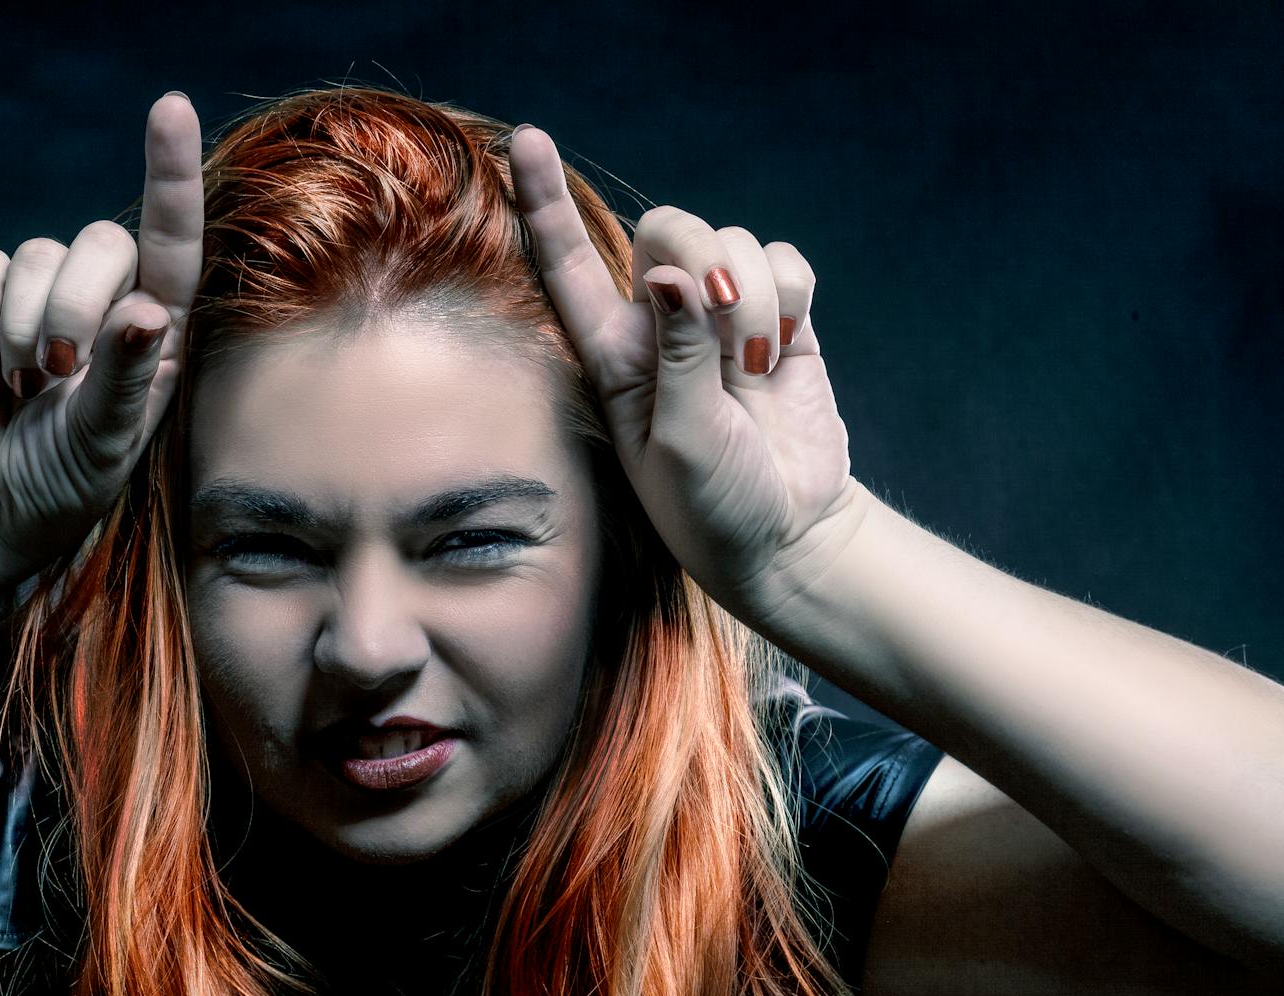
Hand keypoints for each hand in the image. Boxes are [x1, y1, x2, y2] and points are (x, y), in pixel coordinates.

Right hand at [0, 90, 202, 569]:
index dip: (170, 174)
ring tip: (24, 385)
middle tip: (57, 374)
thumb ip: (125, 377)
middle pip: (99, 239)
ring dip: (23, 328)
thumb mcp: (105, 444)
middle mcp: (106, 299)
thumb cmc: (63, 481)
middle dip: (72, 308)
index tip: (166, 108)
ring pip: (36, 253)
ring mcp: (41, 294)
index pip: (174, 240)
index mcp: (155, 329)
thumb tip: (145, 311)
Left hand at [509, 124, 868, 622]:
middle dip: (702, 258)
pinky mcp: (779, 317)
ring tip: (754, 372)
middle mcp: (660, 323)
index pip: (567, 264)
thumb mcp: (680, 442)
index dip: (545, 202)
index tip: (529, 140)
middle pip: (667, 229)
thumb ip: (678, 357)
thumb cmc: (712, 503)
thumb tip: (677, 277)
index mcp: (611, 353)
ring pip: (733, 241)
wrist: (788, 531)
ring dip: (754, 298)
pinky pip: (784, 259)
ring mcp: (721, 316)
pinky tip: (784, 344)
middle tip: (724, 328)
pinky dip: (791, 292)